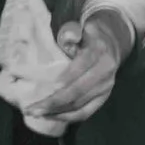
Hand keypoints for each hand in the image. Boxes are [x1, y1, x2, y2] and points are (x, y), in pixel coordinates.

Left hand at [30, 10, 134, 125]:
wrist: (112, 46)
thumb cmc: (89, 36)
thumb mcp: (82, 27)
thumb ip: (72, 31)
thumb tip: (65, 36)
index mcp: (99, 51)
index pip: (82, 65)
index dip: (67, 77)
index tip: (51, 86)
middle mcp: (105, 71)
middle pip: (78, 91)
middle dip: (54, 101)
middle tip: (32, 108)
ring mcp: (106, 88)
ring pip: (79, 105)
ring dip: (56, 112)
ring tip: (35, 113)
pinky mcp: (103, 99)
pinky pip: (84, 113)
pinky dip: (66, 117)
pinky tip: (49, 116)